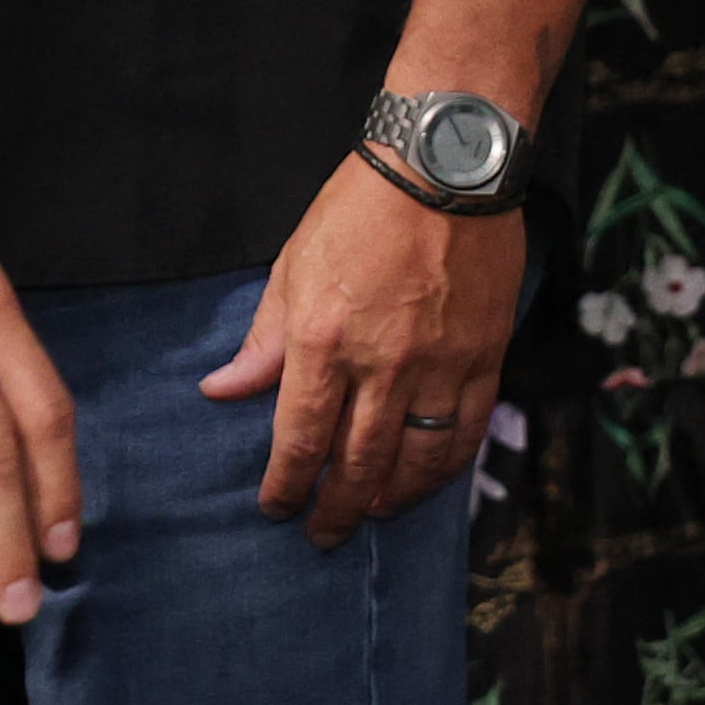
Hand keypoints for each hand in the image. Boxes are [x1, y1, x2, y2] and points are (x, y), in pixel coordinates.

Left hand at [200, 151, 522, 542]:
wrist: (443, 169)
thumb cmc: (357, 209)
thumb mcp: (292, 266)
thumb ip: (262, 340)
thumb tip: (222, 391)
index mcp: (321, 341)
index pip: (299, 437)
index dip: (285, 484)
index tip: (275, 507)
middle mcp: (380, 365)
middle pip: (356, 463)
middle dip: (334, 508)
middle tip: (321, 535)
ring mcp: (438, 367)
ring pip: (413, 461)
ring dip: (388, 499)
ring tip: (370, 516)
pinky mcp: (483, 360)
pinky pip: (464, 434)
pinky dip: (445, 469)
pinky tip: (426, 481)